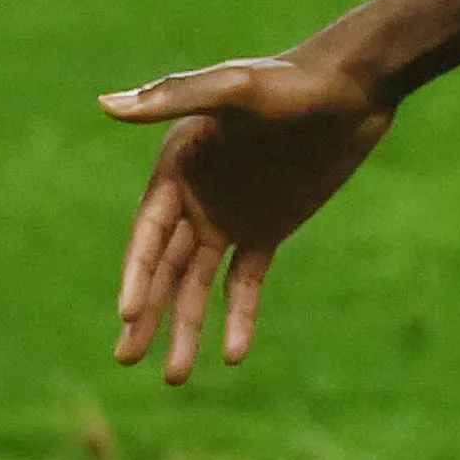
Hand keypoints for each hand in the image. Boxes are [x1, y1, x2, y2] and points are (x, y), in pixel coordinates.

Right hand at [99, 53, 391, 383]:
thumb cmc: (292, 81)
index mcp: (176, 166)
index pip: (147, 233)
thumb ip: (174, 98)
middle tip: (128, 359)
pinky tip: (233, 353)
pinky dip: (237, 317)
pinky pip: (243, 282)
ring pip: (196, 284)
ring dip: (184, 327)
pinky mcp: (266, 232)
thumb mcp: (235, 88)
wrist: (354, 89)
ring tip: (174, 377)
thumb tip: (105, 105)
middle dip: (145, 314)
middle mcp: (195, 197)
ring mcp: (229, 217)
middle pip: (162, 267)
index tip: (128, 314)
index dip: (135, 274)